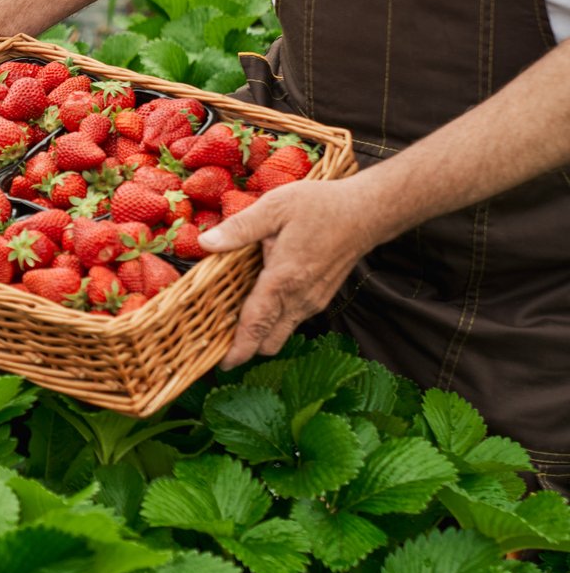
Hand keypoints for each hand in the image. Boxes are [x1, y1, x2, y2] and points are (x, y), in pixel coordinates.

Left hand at [198, 177, 386, 368]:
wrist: (367, 212)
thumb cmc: (321, 206)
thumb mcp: (275, 207)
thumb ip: (239, 228)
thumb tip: (205, 243)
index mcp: (284, 279)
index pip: (256, 326)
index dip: (238, 350)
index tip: (221, 366)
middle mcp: (300, 298)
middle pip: (268, 342)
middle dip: (244, 348)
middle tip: (216, 341)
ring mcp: (313, 302)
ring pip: (281, 334)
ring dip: (259, 336)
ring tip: (232, 324)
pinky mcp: (320, 298)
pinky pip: (292, 321)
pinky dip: (274, 323)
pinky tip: (259, 304)